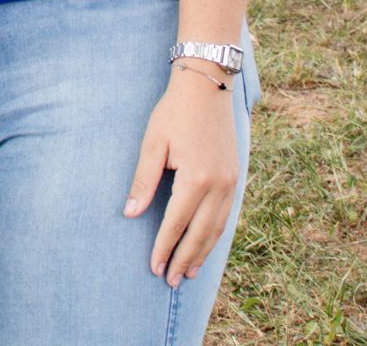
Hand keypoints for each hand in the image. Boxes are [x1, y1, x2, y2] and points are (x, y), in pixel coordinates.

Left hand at [124, 64, 238, 286]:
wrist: (207, 86)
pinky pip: (226, 215)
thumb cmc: (174, 112)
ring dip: (202, 252)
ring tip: (188, 272)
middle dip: (184, 259)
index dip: (164, 248)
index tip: (153, 268)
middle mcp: (219, 186)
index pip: (176, 223)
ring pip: (217, 229)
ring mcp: (232, 183)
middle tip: (170, 281)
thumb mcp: (153, 143)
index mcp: (197, 179)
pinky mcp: (235, 177)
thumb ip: (143, 181)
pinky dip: (215, 235)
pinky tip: (206, 244)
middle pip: (200, 234)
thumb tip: (131, 214)